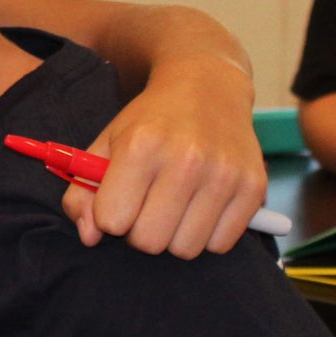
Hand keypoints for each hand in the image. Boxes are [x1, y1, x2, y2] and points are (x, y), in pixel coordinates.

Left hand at [64, 56, 266, 255]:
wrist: (208, 87)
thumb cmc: (150, 122)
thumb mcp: (106, 145)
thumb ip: (83, 193)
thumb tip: (90, 238)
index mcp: (141, 146)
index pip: (112, 221)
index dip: (110, 217)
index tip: (120, 199)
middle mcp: (186, 160)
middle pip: (149, 242)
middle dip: (140, 230)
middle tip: (147, 204)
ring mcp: (224, 175)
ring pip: (185, 249)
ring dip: (174, 235)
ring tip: (175, 204)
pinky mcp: (253, 187)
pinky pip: (220, 245)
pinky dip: (207, 235)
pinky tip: (202, 206)